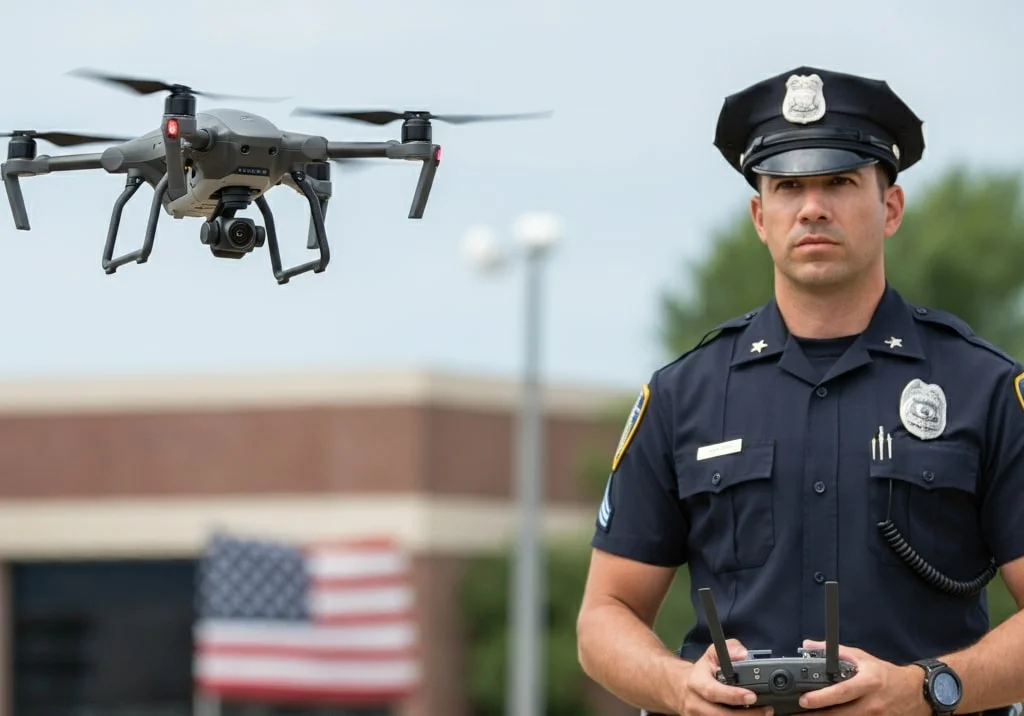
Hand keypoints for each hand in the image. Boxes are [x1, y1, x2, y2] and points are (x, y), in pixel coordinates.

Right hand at [674, 639, 773, 715]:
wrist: (681, 687)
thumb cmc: (702, 672)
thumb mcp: (712, 655)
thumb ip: (730, 649)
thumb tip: (743, 655)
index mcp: (696, 682)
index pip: (713, 691)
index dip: (733, 696)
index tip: (752, 696)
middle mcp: (695, 702)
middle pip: (720, 715)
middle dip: (746, 715)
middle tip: (765, 710)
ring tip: (762, 714)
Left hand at [796, 639, 928, 715]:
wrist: (914, 693)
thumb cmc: (884, 674)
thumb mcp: (862, 658)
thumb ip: (834, 652)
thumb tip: (808, 645)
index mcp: (868, 682)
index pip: (842, 692)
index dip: (822, 698)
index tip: (803, 700)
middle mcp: (872, 703)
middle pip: (840, 714)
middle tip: (795, 714)